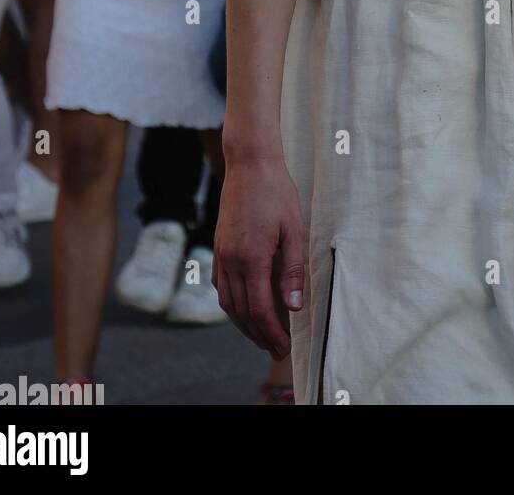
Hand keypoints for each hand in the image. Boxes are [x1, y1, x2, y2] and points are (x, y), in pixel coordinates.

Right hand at [212, 156, 304, 359]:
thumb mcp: (294, 229)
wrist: (250, 163)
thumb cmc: (277, 192)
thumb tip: (294, 307)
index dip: (271, 332)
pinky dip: (232, 303)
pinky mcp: (218, 246)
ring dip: (243, 323)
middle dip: (258, 335)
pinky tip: (244, 305)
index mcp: (252, 258)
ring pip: (227, 302)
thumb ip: (293, 270)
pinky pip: (221, 285)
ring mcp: (221, 253)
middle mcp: (231, 260)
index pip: (259, 309)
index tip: (283, 347)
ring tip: (262, 334)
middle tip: (275, 349)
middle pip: (240, 312)